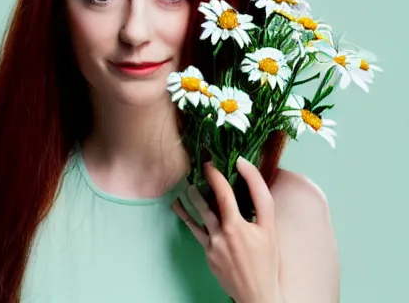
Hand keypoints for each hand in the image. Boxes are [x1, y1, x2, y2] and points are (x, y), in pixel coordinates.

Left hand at [171, 157, 284, 302]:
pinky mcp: (207, 254)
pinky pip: (195, 231)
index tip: (213, 161)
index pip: (224, 193)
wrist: (257, 295)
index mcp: (238, 226)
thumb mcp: (271, 229)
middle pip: (207, 202)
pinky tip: (178, 206)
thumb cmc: (267, 261)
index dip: (216, 175)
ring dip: (192, 197)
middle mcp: (222, 234)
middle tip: (200, 166)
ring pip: (198, 215)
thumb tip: (248, 172)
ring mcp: (212, 245)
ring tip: (188, 184)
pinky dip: (186, 216)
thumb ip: (261, 200)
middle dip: (203, 182)